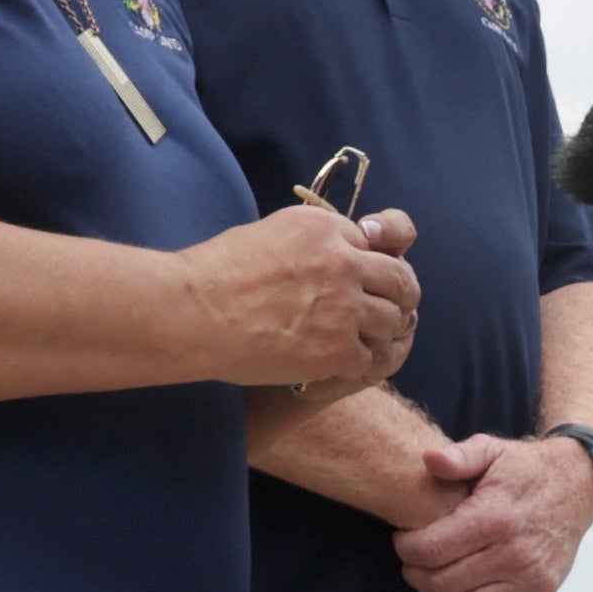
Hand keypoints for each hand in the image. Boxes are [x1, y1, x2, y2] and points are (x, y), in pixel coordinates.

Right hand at [180, 202, 416, 390]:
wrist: (192, 312)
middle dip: (399, 294)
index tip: (363, 280)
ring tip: (356, 338)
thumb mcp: (271, 233)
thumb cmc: (219, 274)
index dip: (371, 264)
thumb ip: (315, 240)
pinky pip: (369, 358)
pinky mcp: (337, 349)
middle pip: (400, 279)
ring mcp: (344, 307)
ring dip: (378, 331)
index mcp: (326, 228)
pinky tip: (334, 362)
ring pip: (392, 321)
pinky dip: (354, 363)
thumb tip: (347, 249)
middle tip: (393, 309)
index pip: (375, 244)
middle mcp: (343, 263)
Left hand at [391, 429, 592, 591]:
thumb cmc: (526, 469)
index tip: (402, 541)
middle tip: (411, 566)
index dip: (405, 549)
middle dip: (415, 577)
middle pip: (442, 583)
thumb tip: (427, 459)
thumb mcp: (492, 451)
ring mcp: (529, 578)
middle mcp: (513, 552)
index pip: (430, 549)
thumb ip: (459, 456)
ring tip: (428, 588)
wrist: (578, 485)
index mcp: (495, 517)